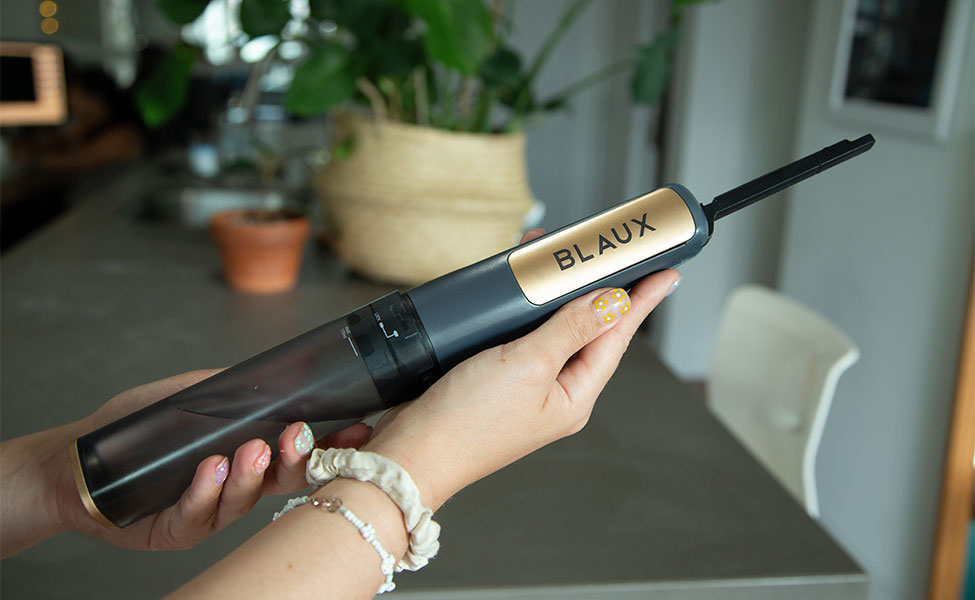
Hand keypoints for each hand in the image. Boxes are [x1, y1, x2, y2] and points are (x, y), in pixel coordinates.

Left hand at [2, 370, 370, 555]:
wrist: (78, 459)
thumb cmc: (133, 428)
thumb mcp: (190, 393)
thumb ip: (234, 386)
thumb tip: (287, 367)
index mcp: (247, 454)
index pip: (299, 452)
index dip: (330, 445)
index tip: (356, 430)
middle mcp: (236, 487)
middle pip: (283, 481)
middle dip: (298, 460)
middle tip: (299, 438)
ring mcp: (210, 511)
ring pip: (245, 501)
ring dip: (251, 476)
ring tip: (250, 451)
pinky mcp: (177, 531)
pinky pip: (198, 516)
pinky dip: (205, 493)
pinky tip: (209, 471)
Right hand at [363, 230, 680, 509]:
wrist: (410, 453)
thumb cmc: (466, 424)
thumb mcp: (527, 365)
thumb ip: (569, 329)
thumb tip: (609, 303)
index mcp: (573, 396)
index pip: (615, 338)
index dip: (640, 301)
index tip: (664, 273)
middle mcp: (554, 392)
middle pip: (588, 331)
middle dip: (597, 289)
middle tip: (613, 256)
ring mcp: (524, 387)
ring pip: (552, 329)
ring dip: (556, 293)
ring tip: (559, 261)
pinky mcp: (494, 378)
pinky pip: (521, 335)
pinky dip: (523, 307)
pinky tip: (518, 291)